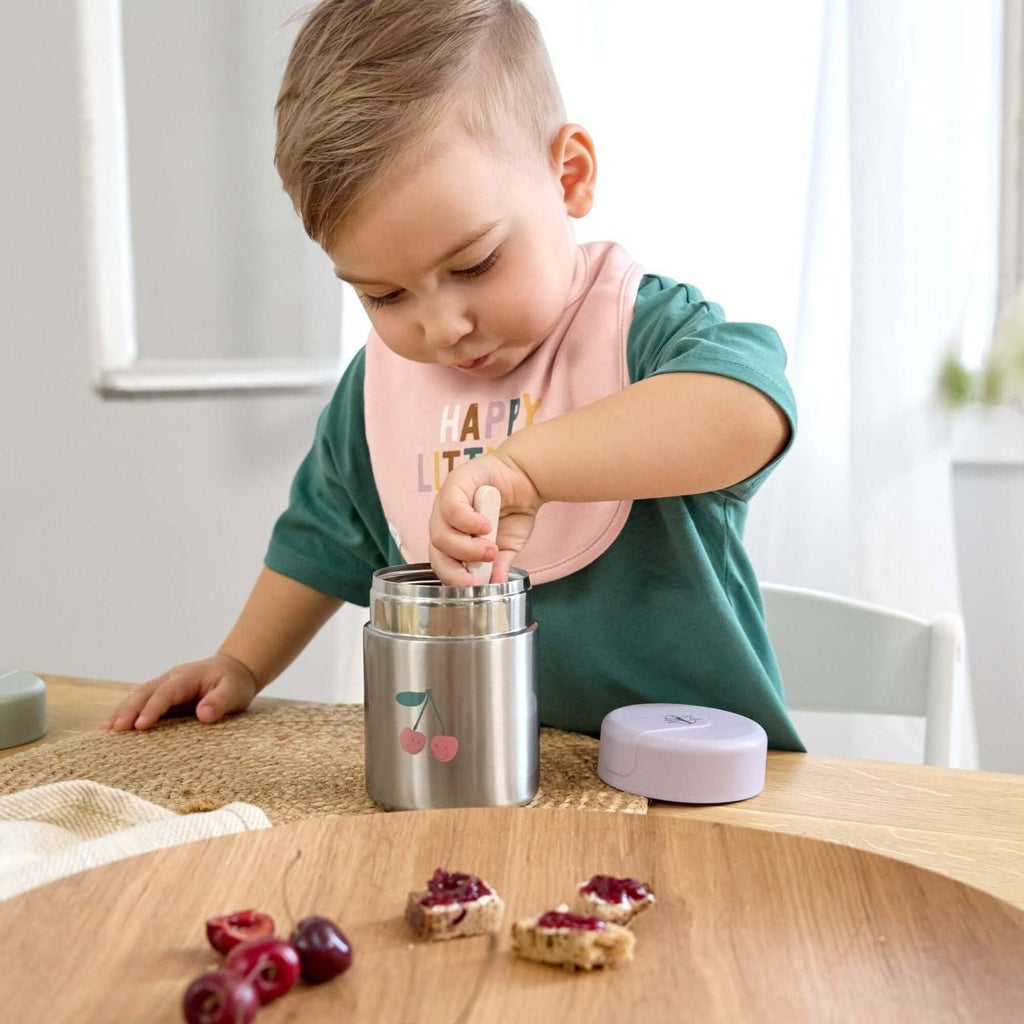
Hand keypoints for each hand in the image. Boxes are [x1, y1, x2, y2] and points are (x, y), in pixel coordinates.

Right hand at [101, 653, 260, 730]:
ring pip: (139, 697)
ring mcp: (164, 687)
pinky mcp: (163, 697)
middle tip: (114, 729)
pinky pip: (142, 704)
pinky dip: (127, 714)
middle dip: (129, 710)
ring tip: (106, 730)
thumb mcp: (235, 691)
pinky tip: (112, 728)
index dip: (153, 709)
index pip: (166, 693)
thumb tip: (204, 714)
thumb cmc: (234, 683)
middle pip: (145, 693)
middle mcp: (171, 679)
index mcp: (187, 677)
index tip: (140, 726)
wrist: (234, 671)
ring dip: (122, 712)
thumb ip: (220, 701)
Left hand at [428, 452, 541, 584]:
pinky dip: (468, 522)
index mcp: (453, 539)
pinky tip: (486, 525)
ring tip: (491, 548)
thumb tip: (495, 587)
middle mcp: (443, 522)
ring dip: (467, 548)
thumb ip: (498, 565)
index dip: (454, 579)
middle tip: (479, 576)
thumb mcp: (508, 545)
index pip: (442, 563)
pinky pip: (452, 510)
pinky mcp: (454, 484)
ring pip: (440, 534)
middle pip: (436, 552)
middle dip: (456, 570)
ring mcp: (445, 503)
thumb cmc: (513, 511)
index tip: (474, 589)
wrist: (526, 478)